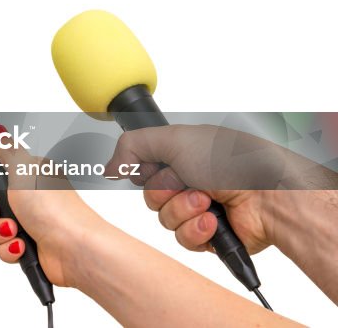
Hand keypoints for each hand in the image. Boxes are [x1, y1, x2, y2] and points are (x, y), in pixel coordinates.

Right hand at [0, 145, 107, 288]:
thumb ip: (6, 151)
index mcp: (30, 176)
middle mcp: (29, 199)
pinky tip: (22, 245)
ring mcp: (29, 223)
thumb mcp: (24, 171)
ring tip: (14, 230)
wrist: (74, 249)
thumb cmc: (55, 209)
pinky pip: (4, 248)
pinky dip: (10, 248)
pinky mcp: (28, 246)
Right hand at [105, 124, 337, 253]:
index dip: (145, 172)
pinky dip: (196, 230)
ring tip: (207, 202)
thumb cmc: (233, 161)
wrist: (270, 196)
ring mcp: (200, 209)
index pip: (143, 169)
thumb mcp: (174, 139)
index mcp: (182, 156)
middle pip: (150, 197)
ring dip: (183, 211)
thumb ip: (132, 146)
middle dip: (166, 192)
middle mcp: (190, 181)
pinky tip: (212, 220)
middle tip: (189, 184)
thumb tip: (109, 166)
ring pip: (164, 220)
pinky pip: (183, 240)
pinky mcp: (209, 235)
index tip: (155, 168)